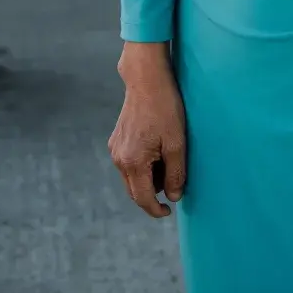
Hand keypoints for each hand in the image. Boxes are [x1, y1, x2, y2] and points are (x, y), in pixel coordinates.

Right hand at [108, 50, 186, 216]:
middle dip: (152, 194)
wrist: (147, 80)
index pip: (142, 198)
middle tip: (173, 183)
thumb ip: (175, 174)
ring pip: (131, 177)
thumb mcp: (177, 143)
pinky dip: (141, 166)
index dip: (156, 210)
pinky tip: (156, 151)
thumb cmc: (165, 109)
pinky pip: (128, 164)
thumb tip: (173, 196)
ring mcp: (115, 148)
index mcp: (133, 162)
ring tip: (167, 161)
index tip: (169, 212)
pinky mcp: (116, 140)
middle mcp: (119, 159)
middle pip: (134, 191)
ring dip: (147, 179)